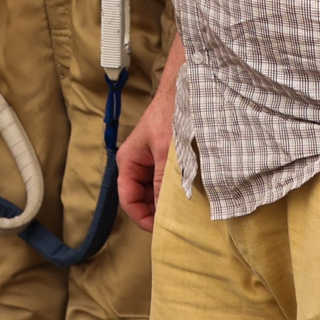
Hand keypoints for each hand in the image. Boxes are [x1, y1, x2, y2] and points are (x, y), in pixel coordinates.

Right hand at [115, 70, 176, 231]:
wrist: (185, 90)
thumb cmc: (170, 116)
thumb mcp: (166, 152)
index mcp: (129, 162)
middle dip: (157, 212)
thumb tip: (165, 213)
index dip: (143, 218)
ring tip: (186, 212)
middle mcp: (138, 165)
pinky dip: (176, 192)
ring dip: (168, 203)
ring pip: (156, 193)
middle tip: (178, 225)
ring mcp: (152, 163)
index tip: (163, 230)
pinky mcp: (166, 160)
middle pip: (141, 199)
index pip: (129, 200)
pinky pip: (167, 183)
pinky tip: (191, 196)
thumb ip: (163, 183)